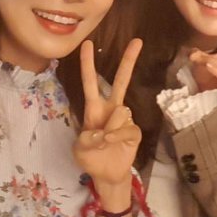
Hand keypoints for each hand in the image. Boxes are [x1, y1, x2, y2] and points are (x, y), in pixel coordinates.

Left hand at [73, 39, 141, 187]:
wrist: (107, 175)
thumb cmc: (91, 158)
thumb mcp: (79, 149)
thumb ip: (87, 138)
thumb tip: (104, 130)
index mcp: (94, 108)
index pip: (90, 82)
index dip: (88, 64)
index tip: (87, 44)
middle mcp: (112, 108)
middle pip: (121, 81)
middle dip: (128, 61)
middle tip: (137, 41)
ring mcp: (125, 119)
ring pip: (120, 111)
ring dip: (108, 127)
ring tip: (103, 142)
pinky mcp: (135, 131)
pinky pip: (126, 127)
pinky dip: (116, 136)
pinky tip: (112, 142)